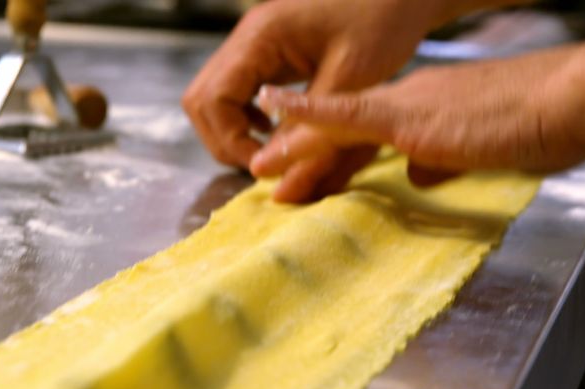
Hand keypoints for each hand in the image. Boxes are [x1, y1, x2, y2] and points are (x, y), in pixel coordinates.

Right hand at [182, 0, 474, 200]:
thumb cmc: (382, 23)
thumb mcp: (349, 80)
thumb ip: (308, 124)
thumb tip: (273, 170)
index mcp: (261, 38)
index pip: (213, 99)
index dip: (231, 141)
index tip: (265, 167)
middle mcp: (247, 38)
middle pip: (202, 100)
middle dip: (226, 141)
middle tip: (265, 166)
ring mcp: (255, 45)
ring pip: (214, 98)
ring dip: (233, 131)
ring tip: (272, 153)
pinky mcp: (269, 53)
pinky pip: (238, 92)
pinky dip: (247, 118)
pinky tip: (278, 130)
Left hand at [251, 49, 584, 201]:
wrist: (568, 102)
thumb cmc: (545, 127)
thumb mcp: (484, 151)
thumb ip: (445, 161)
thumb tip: (415, 174)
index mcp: (430, 108)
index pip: (373, 129)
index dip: (338, 147)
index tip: (313, 166)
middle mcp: (413, 100)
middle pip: (346, 127)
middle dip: (306, 151)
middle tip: (269, 171)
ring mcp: (410, 107)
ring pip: (339, 125)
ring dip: (298, 147)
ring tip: (260, 168)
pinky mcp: (413, 120)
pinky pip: (350, 116)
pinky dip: (311, 116)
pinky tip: (280, 112)